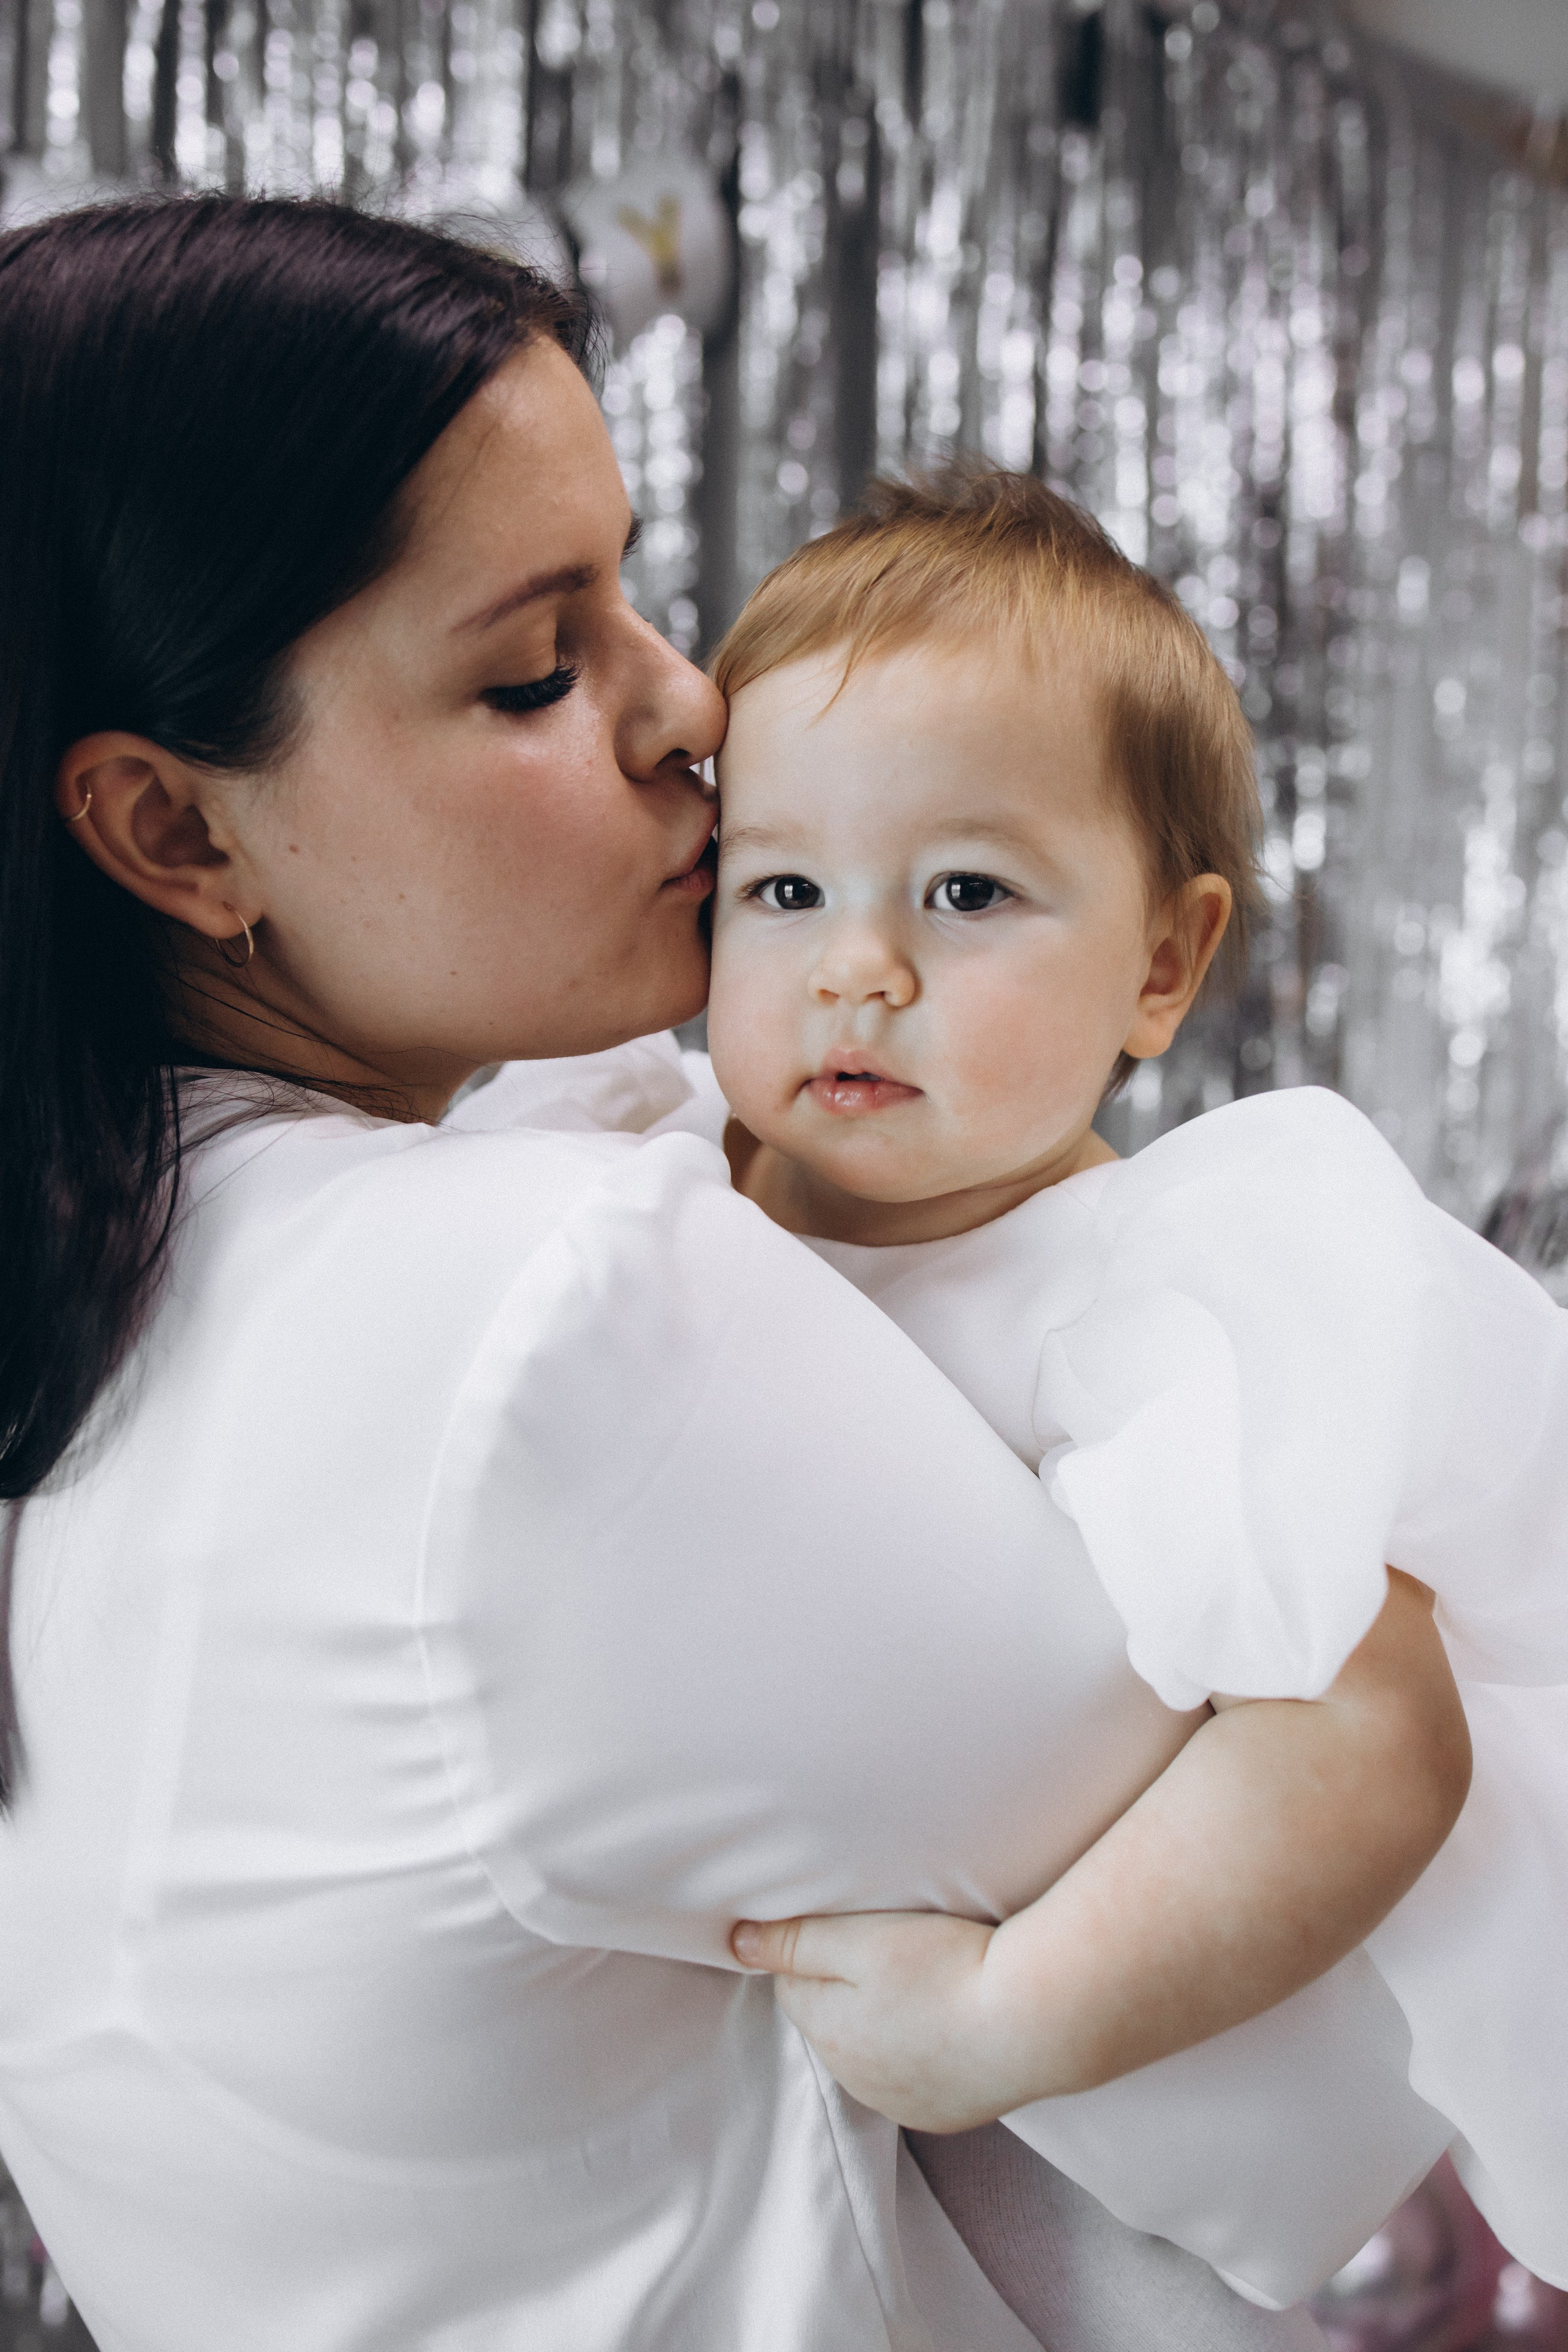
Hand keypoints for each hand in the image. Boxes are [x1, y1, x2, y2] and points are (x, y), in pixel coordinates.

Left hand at [730, 1908, 1009, 2132]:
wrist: (1035, 2021)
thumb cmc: (947, 1969)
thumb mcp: (860, 1938)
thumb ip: (793, 1941)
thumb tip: (736, 1945)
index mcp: (828, 2034)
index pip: (795, 1984)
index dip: (821, 1948)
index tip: (858, 1928)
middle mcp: (856, 2081)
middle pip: (832, 2020)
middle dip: (850, 1987)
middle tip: (898, 1951)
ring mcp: (903, 2105)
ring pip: (872, 2051)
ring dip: (887, 2021)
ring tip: (930, 1984)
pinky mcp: (945, 2115)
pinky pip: (915, 2077)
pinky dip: (924, 2051)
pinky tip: (952, 2022)